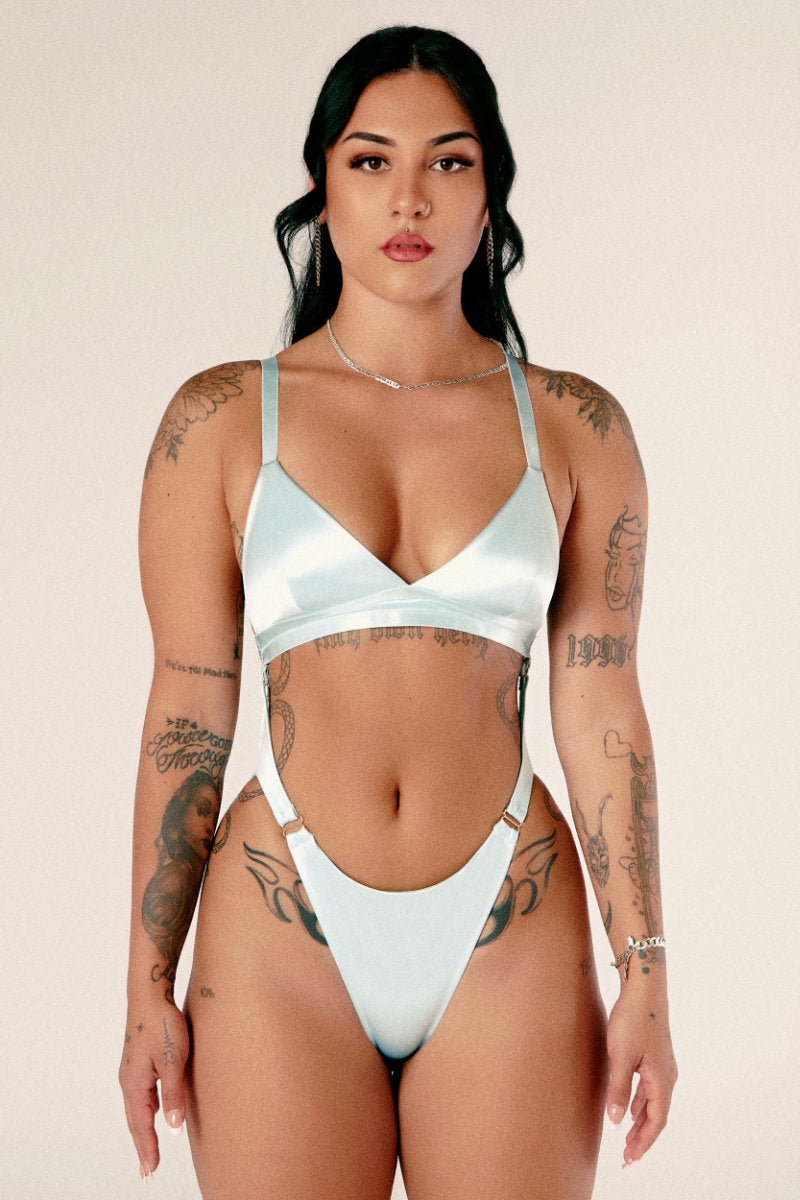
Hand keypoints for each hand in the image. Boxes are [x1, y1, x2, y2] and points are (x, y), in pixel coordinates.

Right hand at [119, 1001, 189, 1180]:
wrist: (149, 993)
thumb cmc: (162, 1024)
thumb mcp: (173, 1060)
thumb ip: (174, 1094)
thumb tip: (174, 1129)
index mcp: (135, 1084)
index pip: (141, 1125)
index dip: (147, 1149)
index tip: (150, 1171)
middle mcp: (129, 1081)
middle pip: (135, 1121)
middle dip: (142, 1147)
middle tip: (147, 1172)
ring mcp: (132, 1071)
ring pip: (137, 1109)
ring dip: (142, 1131)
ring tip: (149, 1150)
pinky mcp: (138, 1061)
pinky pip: (141, 1095)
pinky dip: (146, 1112)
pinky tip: (155, 1112)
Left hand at [605, 989, 676, 1166]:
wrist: (644, 987)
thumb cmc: (633, 1020)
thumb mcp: (621, 1057)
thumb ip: (618, 1091)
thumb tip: (616, 1123)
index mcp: (662, 1080)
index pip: (656, 1122)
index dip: (643, 1142)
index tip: (630, 1159)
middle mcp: (667, 1076)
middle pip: (657, 1115)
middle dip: (642, 1137)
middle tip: (627, 1158)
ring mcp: (662, 1065)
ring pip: (653, 1102)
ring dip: (640, 1121)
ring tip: (627, 1138)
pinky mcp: (654, 1055)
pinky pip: (649, 1089)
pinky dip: (640, 1103)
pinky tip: (630, 1107)